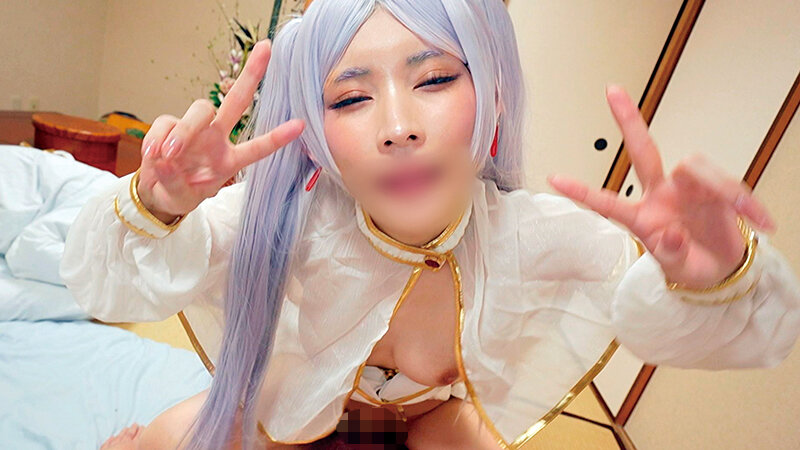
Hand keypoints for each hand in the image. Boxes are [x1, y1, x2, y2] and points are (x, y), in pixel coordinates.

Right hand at [137, 40, 304, 222]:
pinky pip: (165, 123)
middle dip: (252, 74)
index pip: (257, 148)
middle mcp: (216, 138)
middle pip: (236, 101)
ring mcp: (195, 130)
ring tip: (171, 154)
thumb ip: (177, 182)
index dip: (277, 138)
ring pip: (200, 111)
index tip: (300, 124)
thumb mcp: (184, 198)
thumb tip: (166, 159)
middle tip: (266, 49)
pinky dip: (157, 139)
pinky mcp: (169, 125)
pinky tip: (154, 156)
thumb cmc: (180, 192)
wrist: (157, 192)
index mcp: (229, 160)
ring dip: (184, 130)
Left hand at [547, 84, 775, 288]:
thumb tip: (668, 237)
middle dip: (628, 121)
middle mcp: (660, 194)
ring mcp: (686, 187)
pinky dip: (748, 201)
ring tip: (746, 212)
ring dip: (723, 187)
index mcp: (642, 217)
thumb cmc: (692, 265)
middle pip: (643, 151)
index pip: (607, 202)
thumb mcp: (680, 269)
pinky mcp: (714, 186)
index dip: (582, 192)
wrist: (723, 269)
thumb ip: (671, 254)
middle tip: (612, 91)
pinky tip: (762, 221)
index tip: (554, 179)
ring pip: (695, 165)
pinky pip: (729, 183)